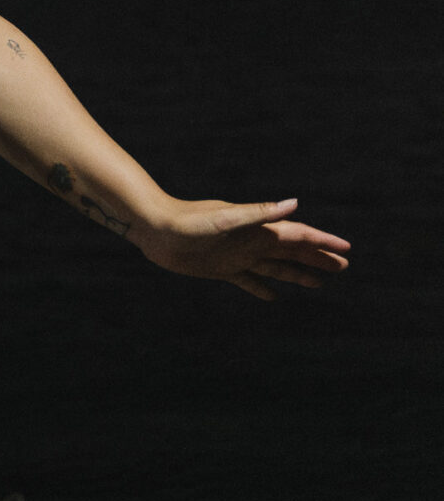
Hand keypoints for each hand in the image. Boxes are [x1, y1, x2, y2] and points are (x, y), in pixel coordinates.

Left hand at [130, 198, 350, 300]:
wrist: (153, 228)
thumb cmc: (187, 221)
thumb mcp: (226, 219)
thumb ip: (259, 212)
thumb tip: (294, 203)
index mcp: (257, 229)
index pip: (298, 235)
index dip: (322, 242)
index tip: (346, 250)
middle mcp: (250, 242)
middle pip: (292, 252)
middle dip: (317, 258)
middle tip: (344, 267)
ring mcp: (236, 255)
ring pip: (274, 267)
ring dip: (297, 273)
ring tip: (320, 283)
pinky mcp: (220, 268)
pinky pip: (247, 280)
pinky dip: (261, 288)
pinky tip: (273, 298)